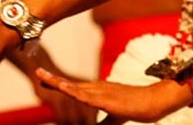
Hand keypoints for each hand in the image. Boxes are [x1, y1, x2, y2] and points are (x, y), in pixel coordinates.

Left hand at [35, 67, 177, 124]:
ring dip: (58, 82)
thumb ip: (102, 123)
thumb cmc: (138, 107)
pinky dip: (72, 91)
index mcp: (100, 91)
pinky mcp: (106, 99)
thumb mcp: (115, 118)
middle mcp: (98, 88)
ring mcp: (102, 92)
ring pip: (75, 87)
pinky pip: (86, 96)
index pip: (75, 87)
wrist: (155, 101)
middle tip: (37, 73)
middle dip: (53, 80)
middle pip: (71, 84)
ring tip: (42, 76)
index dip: (60, 84)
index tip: (45, 79)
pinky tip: (62, 87)